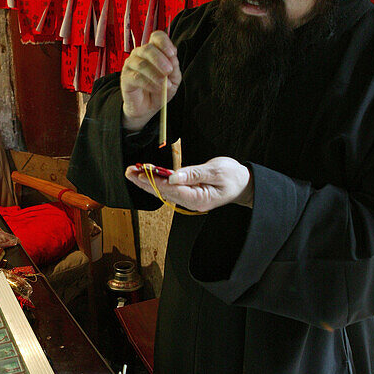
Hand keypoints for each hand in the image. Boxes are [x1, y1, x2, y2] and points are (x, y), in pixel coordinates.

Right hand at [120, 31, 181, 131]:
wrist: (147, 106)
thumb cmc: (160, 89)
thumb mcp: (173, 79)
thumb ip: (174, 67)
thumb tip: (172, 58)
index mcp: (154, 50)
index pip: (157, 37)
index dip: (164, 43)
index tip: (172, 54)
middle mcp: (140, 54)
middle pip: (148, 48)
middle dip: (160, 59)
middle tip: (169, 70)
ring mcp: (131, 64)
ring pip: (142, 64)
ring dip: (155, 74)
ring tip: (164, 84)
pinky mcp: (125, 77)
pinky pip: (136, 77)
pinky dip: (148, 83)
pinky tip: (156, 88)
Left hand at [125, 157, 253, 210]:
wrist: (243, 183)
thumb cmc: (233, 176)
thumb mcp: (217, 171)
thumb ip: (194, 174)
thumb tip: (173, 177)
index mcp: (199, 198)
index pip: (173, 189)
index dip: (156, 181)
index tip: (143, 172)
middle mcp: (191, 202)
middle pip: (163, 192)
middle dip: (145, 182)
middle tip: (129, 172)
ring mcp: (188, 199)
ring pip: (163, 191)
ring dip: (147, 182)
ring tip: (132, 172)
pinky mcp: (187, 194)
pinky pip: (168, 189)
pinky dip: (156, 181)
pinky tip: (146, 175)